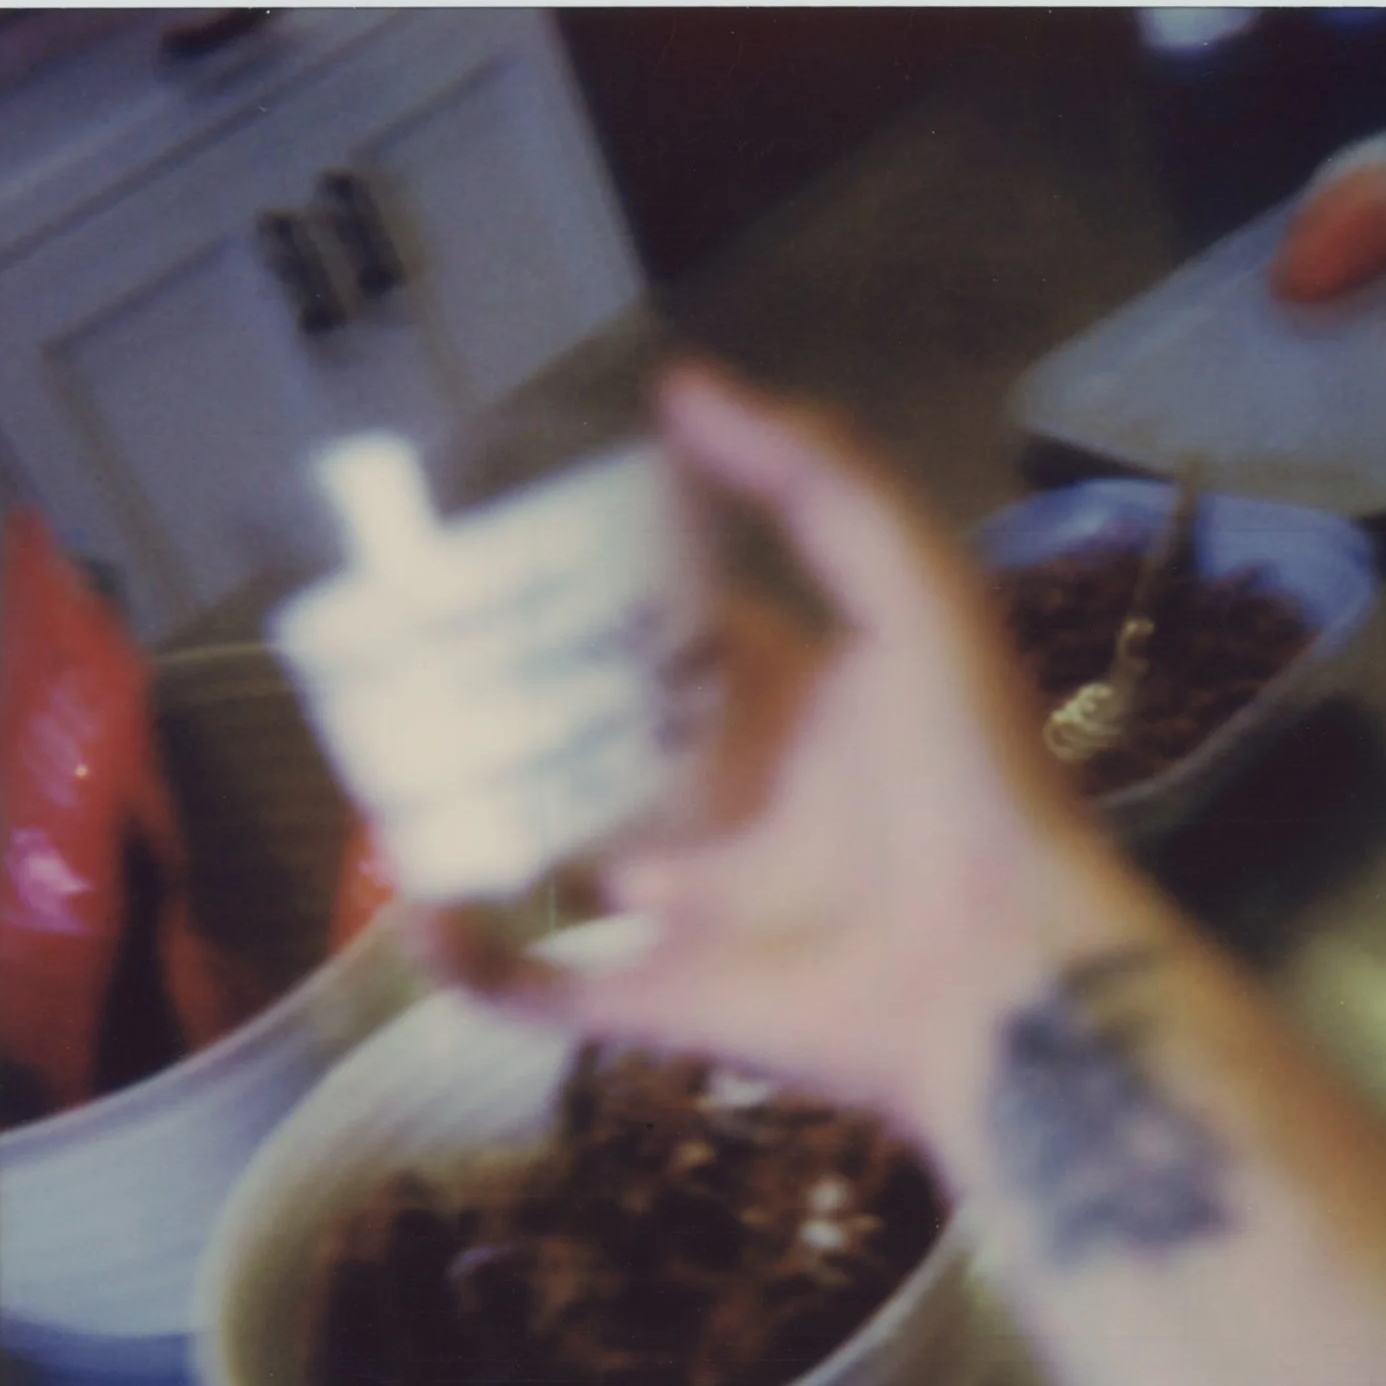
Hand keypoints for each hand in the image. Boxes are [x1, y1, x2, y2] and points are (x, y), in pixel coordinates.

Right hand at [434, 362, 1130, 1141]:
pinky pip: (541, 987)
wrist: (1004, 967)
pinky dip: (469, 961)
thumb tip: (679, 387)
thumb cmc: (971, 774)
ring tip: (381, 762)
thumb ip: (816, 482)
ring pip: (558, 854)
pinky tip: (416, 911)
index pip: (677, 636)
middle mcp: (737, 803)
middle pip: (603, 741)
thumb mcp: (913, 592)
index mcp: (794, 706)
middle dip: (516, 702)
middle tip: (413, 650)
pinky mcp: (664, 999)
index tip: (504, 547)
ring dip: (474, 819)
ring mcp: (694, 906)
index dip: (602, 593)